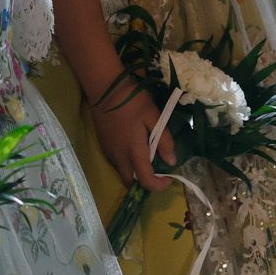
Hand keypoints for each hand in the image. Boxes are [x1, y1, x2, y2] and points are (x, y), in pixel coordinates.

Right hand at [91, 74, 175, 192]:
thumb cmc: (132, 101)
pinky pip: (116, 162)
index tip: (169, 178)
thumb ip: (164, 140)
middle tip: (157, 169)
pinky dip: (126, 162)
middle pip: (130, 181)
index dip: (159, 185)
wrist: (105, 88)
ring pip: (122, 172)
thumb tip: (172, 161)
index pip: (146, 181)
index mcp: (134, 152)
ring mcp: (109, 152)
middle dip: (144, 181)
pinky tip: (134, 146)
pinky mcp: (103, 144)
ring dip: (134, 171)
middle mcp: (119, 157)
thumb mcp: (154, 117)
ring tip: (147, 155)